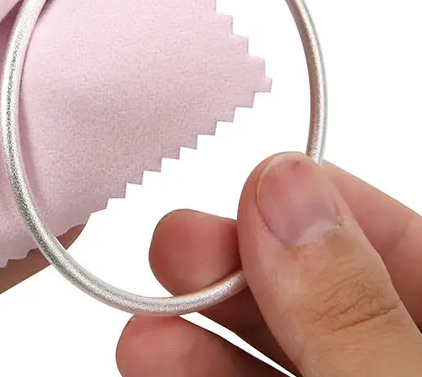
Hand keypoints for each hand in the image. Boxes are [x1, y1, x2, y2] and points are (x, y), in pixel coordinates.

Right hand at [117, 153, 421, 374]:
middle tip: (177, 243)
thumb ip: (349, 309)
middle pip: (327, 292)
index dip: (329, 202)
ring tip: (145, 314)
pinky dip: (198, 372)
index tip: (254, 181)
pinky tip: (155, 353)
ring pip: (281, 350)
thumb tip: (287, 186)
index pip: (409, 243)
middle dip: (242, 262)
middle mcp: (405, 363)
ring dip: (203, 322)